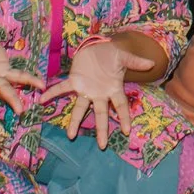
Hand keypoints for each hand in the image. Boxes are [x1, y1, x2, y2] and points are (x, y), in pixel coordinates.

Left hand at [36, 38, 151, 147]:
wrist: (98, 47)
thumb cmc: (112, 55)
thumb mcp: (124, 57)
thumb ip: (135, 62)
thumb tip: (152, 63)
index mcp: (113, 90)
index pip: (120, 106)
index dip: (124, 118)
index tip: (126, 131)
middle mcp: (99, 94)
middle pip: (101, 114)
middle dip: (102, 130)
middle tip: (102, 146)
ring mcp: (86, 90)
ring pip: (80, 109)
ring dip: (74, 121)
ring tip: (70, 136)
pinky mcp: (74, 81)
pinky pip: (62, 88)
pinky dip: (52, 93)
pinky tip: (42, 100)